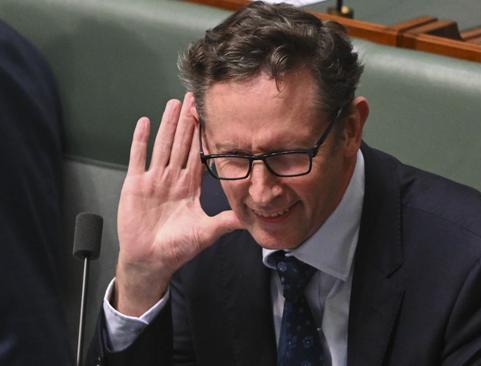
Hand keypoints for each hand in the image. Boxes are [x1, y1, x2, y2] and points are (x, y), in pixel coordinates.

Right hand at [114, 93, 242, 315]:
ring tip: (174, 103)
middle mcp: (172, 179)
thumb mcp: (206, 232)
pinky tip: (144, 122)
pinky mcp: (135, 185)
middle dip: (188, 122)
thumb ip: (227, 221)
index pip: (198, 155)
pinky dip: (140, 141)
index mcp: (189, 187)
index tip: (210, 117)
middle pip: (181, 144)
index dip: (204, 136)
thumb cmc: (177, 248)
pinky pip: (138, 158)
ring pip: (163, 145)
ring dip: (168, 124)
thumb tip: (252, 216)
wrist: (150, 260)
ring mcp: (153, 180)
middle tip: (194, 98)